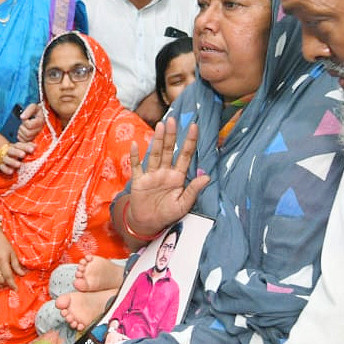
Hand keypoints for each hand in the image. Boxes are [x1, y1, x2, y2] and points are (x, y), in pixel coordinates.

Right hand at [0, 140, 34, 174]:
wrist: (3, 154)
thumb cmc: (17, 152)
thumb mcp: (23, 148)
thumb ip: (29, 146)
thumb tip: (36, 146)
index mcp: (15, 147)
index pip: (19, 145)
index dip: (26, 147)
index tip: (32, 149)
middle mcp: (9, 151)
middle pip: (12, 150)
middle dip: (17, 152)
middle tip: (23, 155)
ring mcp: (5, 158)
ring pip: (6, 159)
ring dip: (12, 162)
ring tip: (18, 165)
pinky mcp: (2, 165)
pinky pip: (2, 167)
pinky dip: (6, 169)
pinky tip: (11, 172)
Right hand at [0, 224, 23, 288]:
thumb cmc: (4, 244)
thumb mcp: (13, 253)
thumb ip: (17, 265)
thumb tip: (23, 274)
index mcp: (3, 261)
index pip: (8, 276)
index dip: (12, 284)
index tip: (16, 289)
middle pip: (0, 280)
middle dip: (7, 284)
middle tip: (12, 284)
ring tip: (5, 284)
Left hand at [16, 103, 43, 142]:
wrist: (41, 115)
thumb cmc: (36, 111)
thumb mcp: (34, 107)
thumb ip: (28, 110)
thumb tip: (22, 117)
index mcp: (41, 122)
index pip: (29, 125)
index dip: (25, 122)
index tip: (25, 118)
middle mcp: (40, 130)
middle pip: (28, 133)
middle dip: (22, 128)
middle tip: (23, 124)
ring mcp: (38, 136)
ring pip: (26, 138)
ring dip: (21, 132)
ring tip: (23, 127)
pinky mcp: (34, 139)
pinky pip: (25, 141)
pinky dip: (21, 137)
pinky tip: (22, 132)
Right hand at [125, 118, 209, 239]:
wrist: (148, 223)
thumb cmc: (167, 214)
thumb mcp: (183, 204)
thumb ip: (193, 190)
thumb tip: (207, 177)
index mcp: (178, 177)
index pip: (185, 155)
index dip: (189, 141)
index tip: (194, 126)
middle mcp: (165, 172)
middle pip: (168, 150)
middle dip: (171, 136)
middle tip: (173, 120)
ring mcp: (151, 174)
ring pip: (155, 154)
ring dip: (157, 140)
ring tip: (160, 125)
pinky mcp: (139, 180)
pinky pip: (137, 166)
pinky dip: (135, 156)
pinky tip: (135, 144)